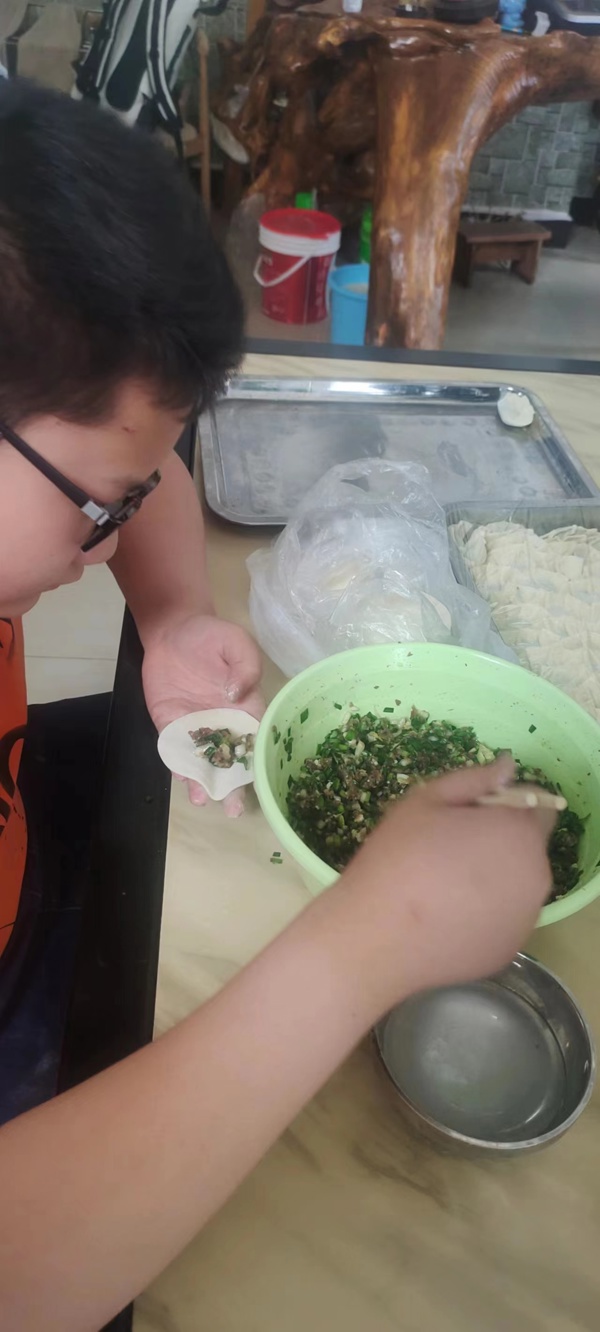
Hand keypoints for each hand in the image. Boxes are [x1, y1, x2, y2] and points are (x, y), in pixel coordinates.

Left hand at [142, 614, 263, 816]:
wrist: (173, 630)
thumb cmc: (211, 636)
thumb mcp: (236, 643)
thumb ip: (244, 667)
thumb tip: (237, 695)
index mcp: (246, 708)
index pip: (255, 740)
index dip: (256, 761)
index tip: (257, 781)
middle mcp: (222, 724)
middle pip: (230, 760)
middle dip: (232, 785)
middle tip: (232, 809)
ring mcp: (195, 727)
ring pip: (201, 761)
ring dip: (202, 781)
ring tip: (202, 799)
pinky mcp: (169, 724)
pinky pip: (174, 748)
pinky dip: (177, 763)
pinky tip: (180, 777)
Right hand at [330, 755, 555, 1018]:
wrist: (376, 938)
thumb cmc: (397, 859)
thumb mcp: (426, 801)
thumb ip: (476, 779)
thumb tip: (508, 765)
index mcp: (519, 832)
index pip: (537, 802)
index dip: (505, 802)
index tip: (469, 814)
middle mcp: (536, 875)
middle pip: (530, 845)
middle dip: (502, 840)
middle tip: (451, 848)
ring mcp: (527, 917)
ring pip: (519, 882)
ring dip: (496, 876)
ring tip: (447, 885)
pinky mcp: (511, 948)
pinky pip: (506, 917)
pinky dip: (487, 912)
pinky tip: (449, 915)